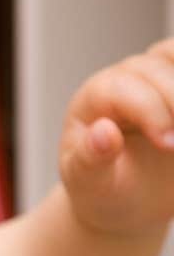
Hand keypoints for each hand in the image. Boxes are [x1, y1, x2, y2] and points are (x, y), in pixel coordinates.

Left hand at [60, 38, 173, 235]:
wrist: (128, 200)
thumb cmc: (104, 189)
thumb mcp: (91, 183)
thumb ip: (90, 159)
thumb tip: (104, 132)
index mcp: (93, 99)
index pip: (122, 87)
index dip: (149, 110)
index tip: (168, 144)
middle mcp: (123, 79)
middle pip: (155, 69)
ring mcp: (155, 77)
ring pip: (173, 56)